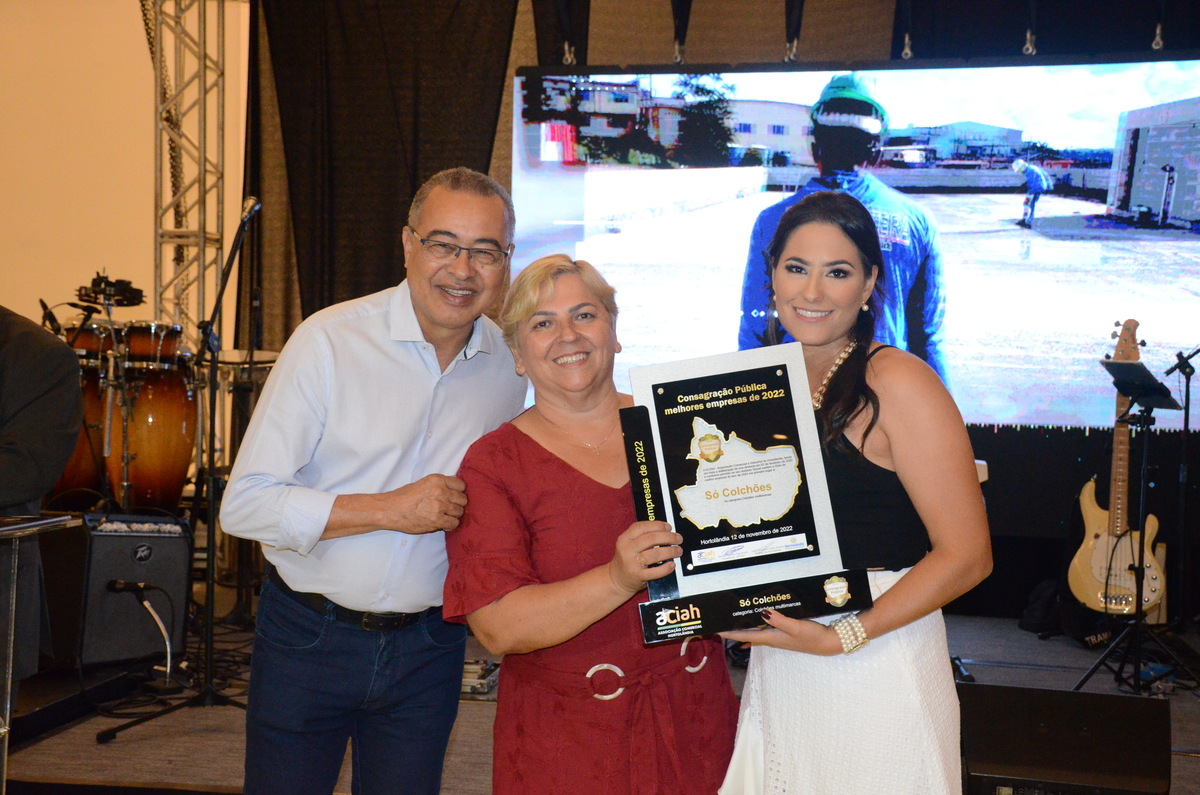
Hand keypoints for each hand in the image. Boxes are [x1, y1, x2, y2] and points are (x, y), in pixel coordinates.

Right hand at [382, 474, 467, 533]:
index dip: (459, 492)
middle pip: (462, 499)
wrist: (390, 510)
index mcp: (437, 480)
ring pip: (459, 512)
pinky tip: (444, 525)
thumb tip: (452, 492)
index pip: (461, 485)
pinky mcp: (437, 520)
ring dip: (454, 515)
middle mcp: (440, 491)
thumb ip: (438, 486)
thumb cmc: (403, 497)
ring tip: (445, 516)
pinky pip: (454, 523)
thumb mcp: (423, 483)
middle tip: (450, 508)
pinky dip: (451, 525)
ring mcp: (440, 506)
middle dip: (458, 504)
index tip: (454, 496)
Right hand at [607, 521, 681, 595]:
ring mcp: (631, 563)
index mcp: (625, 538)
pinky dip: (666, 568)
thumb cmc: (627, 559)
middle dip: (668, 537)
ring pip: (654, 554)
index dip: (657, 525)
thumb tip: (666, 531)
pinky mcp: (637, 576)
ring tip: (678, 551)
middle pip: (651, 539)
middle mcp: (626, 549)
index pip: (642, 527)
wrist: (616, 580)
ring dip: (670, 551)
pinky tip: (672, 565)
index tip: (669, 527)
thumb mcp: (629, 544)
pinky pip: (655, 572)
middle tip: (679, 539)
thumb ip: (642, 536)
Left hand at [719, 609, 841, 655]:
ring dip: (743, 629)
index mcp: (771, 637)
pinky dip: (755, 628)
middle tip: (719, 623)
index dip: (729, 632)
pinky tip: (752, 627)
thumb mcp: (796, 627)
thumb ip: (779, 620)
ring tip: (731, 622)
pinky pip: (764, 631)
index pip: (745, 635)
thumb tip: (762, 613)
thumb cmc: (812, 636)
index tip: (715, 629)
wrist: (828, 643)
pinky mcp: (784, 634)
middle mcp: (771, 639)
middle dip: (733, 630)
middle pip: (747, 635)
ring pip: (755, 633)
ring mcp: (777, 638)